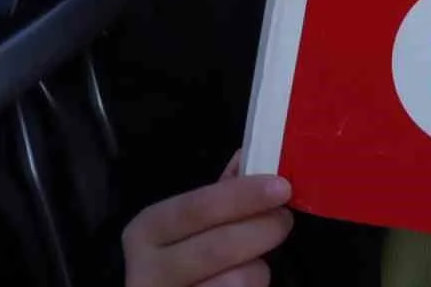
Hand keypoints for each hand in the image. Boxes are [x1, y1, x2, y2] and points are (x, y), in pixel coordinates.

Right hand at [123, 151, 293, 286]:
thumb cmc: (174, 261)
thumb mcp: (181, 226)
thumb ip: (215, 194)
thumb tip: (246, 156)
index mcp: (146, 231)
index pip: (197, 208)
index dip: (241, 196)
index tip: (280, 187)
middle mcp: (148, 270)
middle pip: (219, 247)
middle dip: (262, 229)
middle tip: (283, 219)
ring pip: (237, 282)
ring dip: (257, 269)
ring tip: (252, 263)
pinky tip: (242, 285)